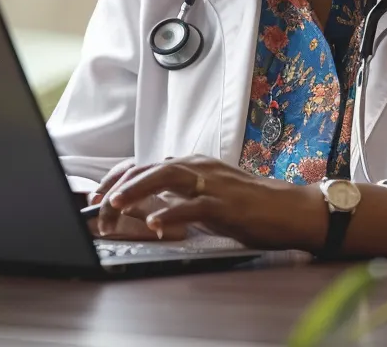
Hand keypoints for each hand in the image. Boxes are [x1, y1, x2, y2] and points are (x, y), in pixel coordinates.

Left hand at [99, 155, 327, 250]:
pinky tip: (155, 224)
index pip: (148, 164)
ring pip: (169, 177)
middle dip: (122, 185)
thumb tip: (151, 194)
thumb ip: (181, 190)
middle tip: (98, 204)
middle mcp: (200, 166)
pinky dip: (172, 214)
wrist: (288, 209)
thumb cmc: (248, 203)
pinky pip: (194, 206)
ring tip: (116, 204)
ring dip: (139, 190)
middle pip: (152, 167)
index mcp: (193, 163)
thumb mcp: (207, 192)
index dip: (120, 178)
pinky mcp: (227, 204)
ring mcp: (213, 183)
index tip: (98, 195)